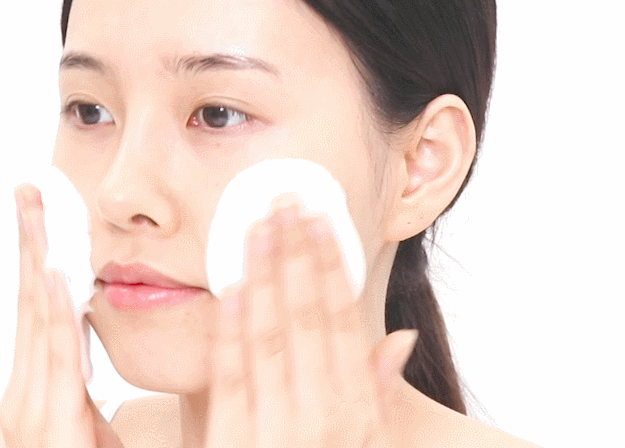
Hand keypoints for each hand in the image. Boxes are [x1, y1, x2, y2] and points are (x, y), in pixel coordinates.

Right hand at [0, 184, 122, 447]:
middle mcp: (26, 388)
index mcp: (38, 380)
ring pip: (38, 316)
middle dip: (30, 240)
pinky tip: (51, 271)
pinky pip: (55, 355)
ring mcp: (33, 404)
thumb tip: (91, 313)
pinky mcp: (50, 422)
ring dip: (38, 257)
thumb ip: (79, 366)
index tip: (40, 206)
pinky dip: (51, 311)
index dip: (38, 251)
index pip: (38, 302)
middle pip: (30, 298)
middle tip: (29, 188)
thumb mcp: (86, 407)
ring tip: (38, 208)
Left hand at [205, 195, 418, 447]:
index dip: (330, 266)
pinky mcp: (231, 442)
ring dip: (261, 276)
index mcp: (357, 413)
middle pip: (305, 318)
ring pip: (268, 337)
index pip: (342, 323)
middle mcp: (320, 416)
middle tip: (284, 200)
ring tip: (256, 226)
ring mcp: (274, 430)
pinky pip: (230, 378)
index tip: (320, 222)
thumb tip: (397, 337)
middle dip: (294, 254)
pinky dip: (229, 329)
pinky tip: (228, 287)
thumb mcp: (371, 443)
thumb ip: (378, 392)